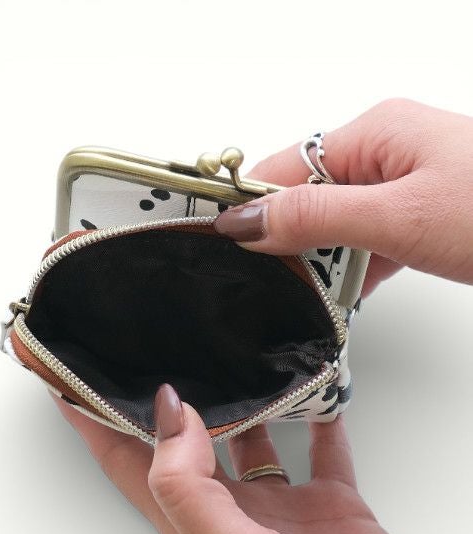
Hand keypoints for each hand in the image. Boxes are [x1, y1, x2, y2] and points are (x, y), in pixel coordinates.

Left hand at [52, 386, 437, 533]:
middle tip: (157, 360)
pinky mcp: (330, 504)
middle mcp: (234, 516)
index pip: (128, 466)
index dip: (96, 426)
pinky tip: (316, 396)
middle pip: (187, 449)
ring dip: (244, 406)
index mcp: (197, 528)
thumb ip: (190, 492)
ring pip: (252, 442)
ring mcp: (282, 510)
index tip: (76, 384)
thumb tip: (169, 416)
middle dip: (168, 408)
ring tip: (233, 366)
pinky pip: (321, 449)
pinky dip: (319, 419)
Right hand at [213, 98, 472, 295]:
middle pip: (308, 197)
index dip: (250, 204)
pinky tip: (349, 293)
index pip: (285, 166)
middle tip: (271, 280)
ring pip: (337, 224)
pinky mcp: (418, 215)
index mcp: (375, 134)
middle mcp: (385, 153)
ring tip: (315, 294)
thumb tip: (250, 222)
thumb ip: (318, 217)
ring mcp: (403, 186)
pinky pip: (366, 240)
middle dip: (290, 241)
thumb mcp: (399, 217)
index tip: (221, 240)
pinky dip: (355, 268)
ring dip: (325, 261)